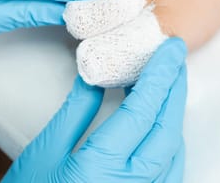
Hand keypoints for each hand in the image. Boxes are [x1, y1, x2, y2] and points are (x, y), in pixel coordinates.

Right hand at [3, 38, 186, 182]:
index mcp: (102, 167)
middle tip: (174, 59)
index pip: (142, 111)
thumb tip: (94, 77)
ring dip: (173, 114)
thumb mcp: (44, 152)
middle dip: (174, 88)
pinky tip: (160, 126)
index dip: (159, 75)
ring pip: (174, 151)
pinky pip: (169, 172)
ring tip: (167, 84)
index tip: (169, 48)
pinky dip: (169, 142)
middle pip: (166, 129)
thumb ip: (75, 114)